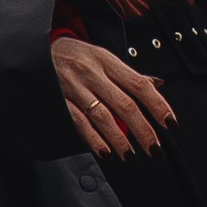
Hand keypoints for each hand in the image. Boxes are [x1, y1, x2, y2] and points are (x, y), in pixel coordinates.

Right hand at [52, 34, 179, 158]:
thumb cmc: (74, 56)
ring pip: (103, 117)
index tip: (171, 125)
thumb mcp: (102, 58)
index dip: (158, 106)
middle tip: (155, 149)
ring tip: (131, 155)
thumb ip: (129, 74)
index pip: (139, 85)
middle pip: (125, 105)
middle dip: (143, 130)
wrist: (35, 51)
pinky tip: (106, 152)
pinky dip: (94, 140)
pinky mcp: (59, 100)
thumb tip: (158, 84)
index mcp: (107, 61)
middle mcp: (92, 73)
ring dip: (120, 140)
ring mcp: (74, 87)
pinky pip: (79, 123)